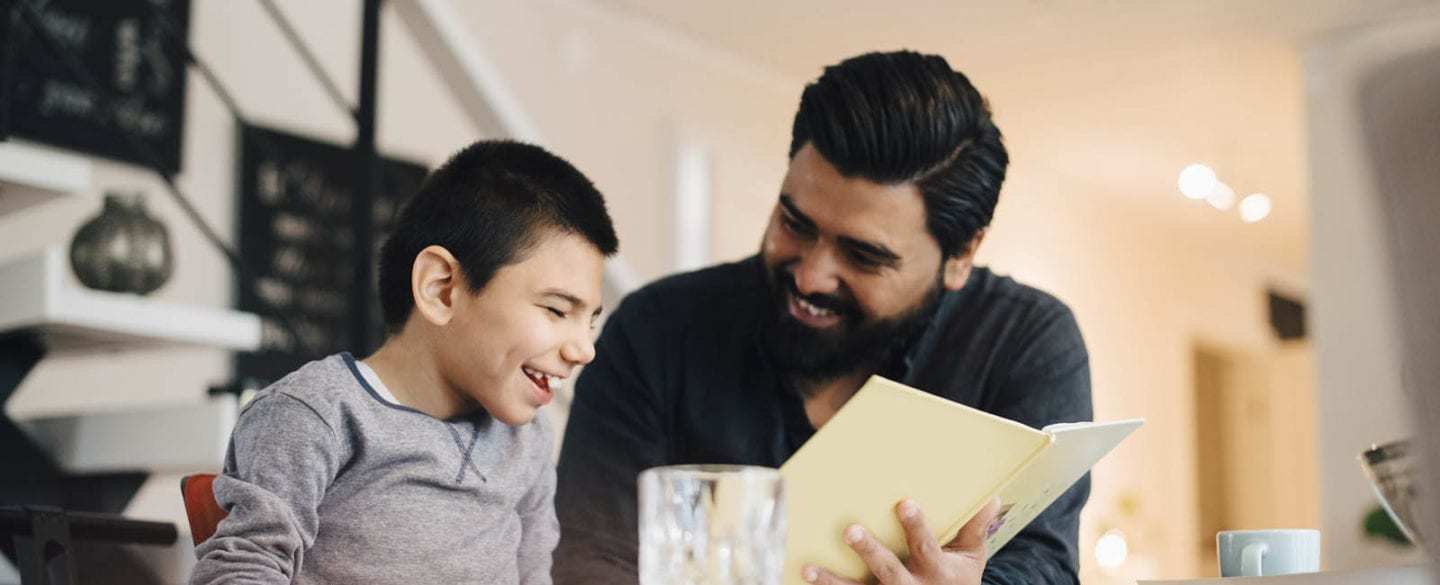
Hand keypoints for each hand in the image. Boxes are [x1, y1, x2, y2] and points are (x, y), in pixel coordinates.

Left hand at [802, 498, 1001, 584]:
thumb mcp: (972, 557)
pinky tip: (804, 581)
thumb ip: (975, 529)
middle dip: (870, 552)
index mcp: (938, 571)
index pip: (926, 546)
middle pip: (889, 572)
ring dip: (833, 582)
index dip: (915, 526)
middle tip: (850, 531)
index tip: (904, 503)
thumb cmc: (958, 580)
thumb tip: (993, 498)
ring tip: (810, 568)